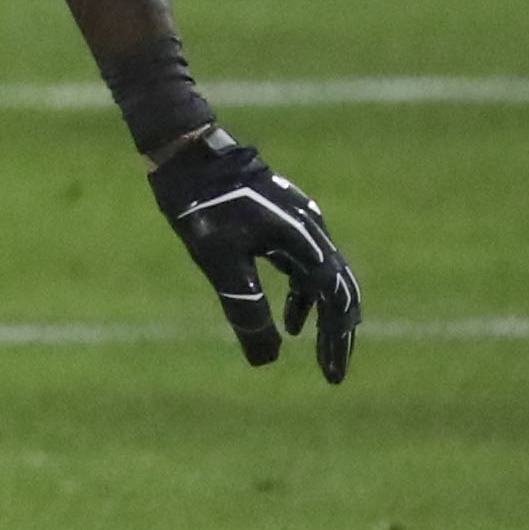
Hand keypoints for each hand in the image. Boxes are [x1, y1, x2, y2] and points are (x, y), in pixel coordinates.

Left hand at [149, 130, 361, 381]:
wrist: (188, 152)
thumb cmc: (202, 207)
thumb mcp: (221, 264)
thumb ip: (246, 309)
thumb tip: (266, 360)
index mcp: (305, 243)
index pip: (335, 302)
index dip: (336, 342)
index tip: (330, 377)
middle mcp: (313, 232)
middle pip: (340, 291)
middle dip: (338, 333)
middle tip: (332, 372)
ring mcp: (301, 223)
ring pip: (324, 279)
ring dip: (322, 316)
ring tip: (315, 349)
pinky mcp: (283, 220)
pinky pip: (305, 266)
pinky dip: (303, 295)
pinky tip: (291, 320)